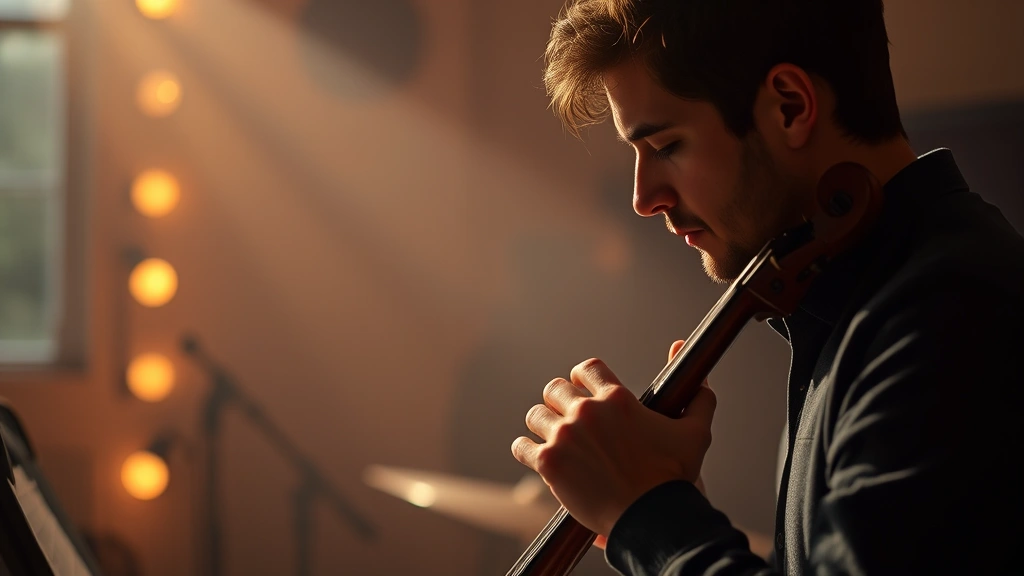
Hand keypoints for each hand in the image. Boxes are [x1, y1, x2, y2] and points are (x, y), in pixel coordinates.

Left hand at [511, 339, 715, 538]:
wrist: (651, 519)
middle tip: (567, 417)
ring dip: (543, 425)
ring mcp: (564, 437)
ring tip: (553, 438)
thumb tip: (694, 368)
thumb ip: (698, 396)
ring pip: (536, 415)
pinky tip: (535, 455)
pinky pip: (522, 446)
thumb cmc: (673, 478)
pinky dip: (527, 449)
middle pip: (555, 389)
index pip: (586, 369)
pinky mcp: (549, 463)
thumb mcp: (695, 432)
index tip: (581, 388)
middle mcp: (587, 412)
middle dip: (560, 400)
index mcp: (617, 399)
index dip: (582, 378)